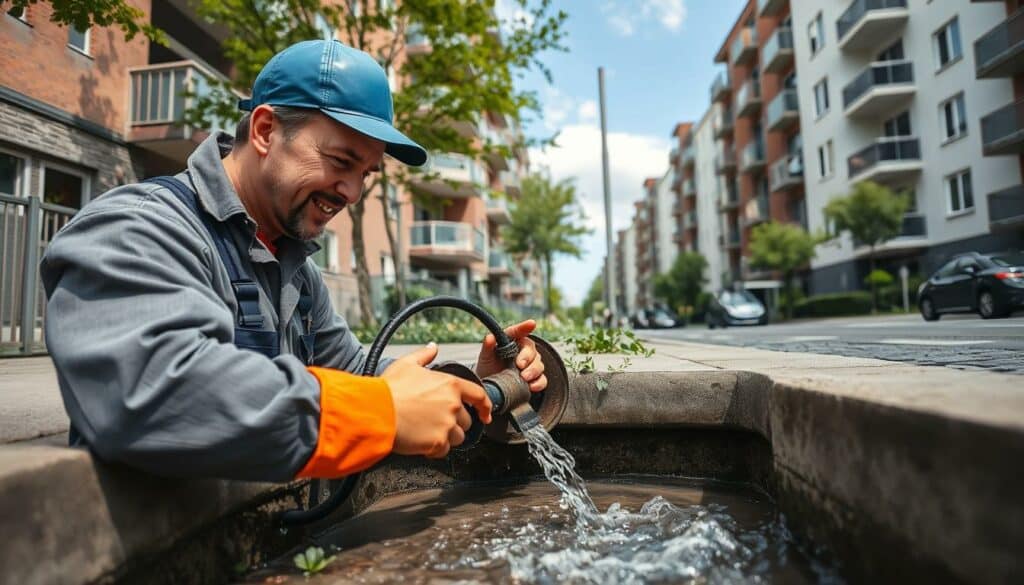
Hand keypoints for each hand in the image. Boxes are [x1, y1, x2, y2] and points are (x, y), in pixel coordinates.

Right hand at [382, 343, 491, 458]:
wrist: (375, 411)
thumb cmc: (389, 389)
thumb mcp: (407, 364)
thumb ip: (424, 355)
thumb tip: (433, 347)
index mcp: (451, 385)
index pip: (479, 396)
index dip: (485, 406)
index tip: (486, 414)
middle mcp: (453, 405)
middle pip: (466, 421)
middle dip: (454, 423)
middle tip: (434, 421)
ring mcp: (447, 425)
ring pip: (458, 437)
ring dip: (446, 437)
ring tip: (426, 431)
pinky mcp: (437, 443)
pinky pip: (444, 451)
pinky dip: (435, 449)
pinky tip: (421, 442)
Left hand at [475, 320, 547, 392]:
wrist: (492, 388)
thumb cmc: (488, 368)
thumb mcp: (485, 358)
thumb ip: (487, 347)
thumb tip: (490, 337)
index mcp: (512, 341)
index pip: (518, 331)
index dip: (525, 327)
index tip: (531, 323)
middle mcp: (523, 351)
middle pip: (531, 350)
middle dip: (527, 357)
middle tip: (519, 365)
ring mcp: (531, 365)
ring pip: (539, 365)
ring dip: (533, 371)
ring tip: (524, 378)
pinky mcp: (535, 379)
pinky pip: (542, 380)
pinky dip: (538, 383)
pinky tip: (531, 386)